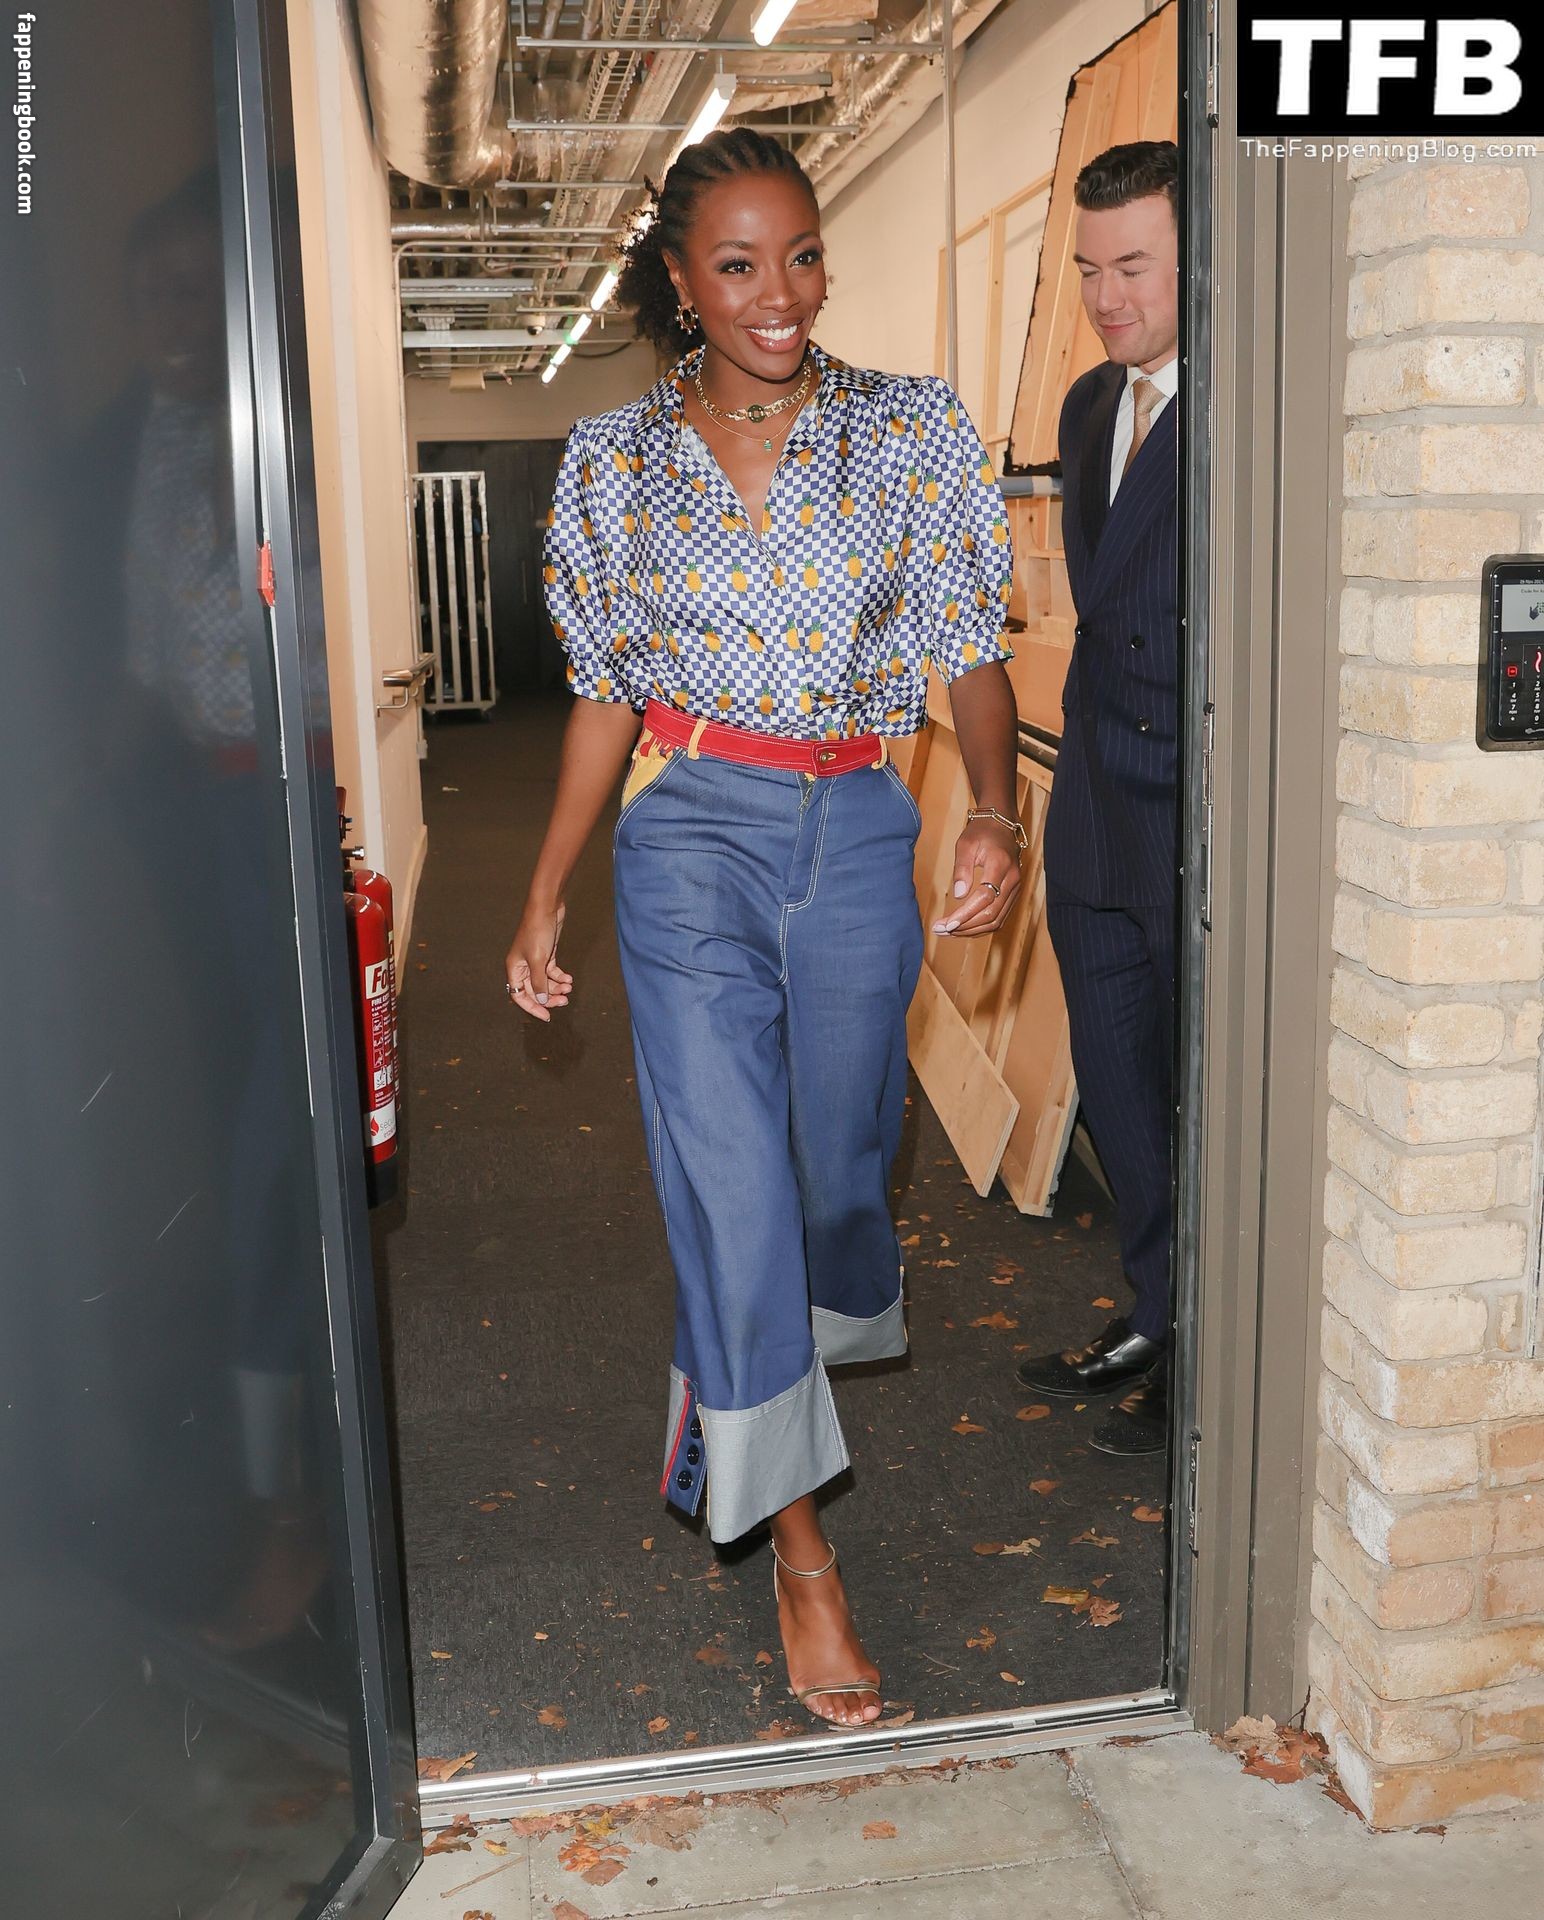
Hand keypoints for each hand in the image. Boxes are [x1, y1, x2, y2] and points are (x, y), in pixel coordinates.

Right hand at [504, 901, 570, 1021]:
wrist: (546, 908)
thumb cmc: (537, 932)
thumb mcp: (538, 960)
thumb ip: (539, 983)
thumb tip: (542, 1001)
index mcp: (515, 969)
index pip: (519, 995)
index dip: (532, 1007)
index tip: (546, 1016)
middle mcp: (523, 966)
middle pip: (534, 990)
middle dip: (549, 996)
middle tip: (564, 1001)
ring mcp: (535, 960)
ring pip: (545, 982)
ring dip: (557, 987)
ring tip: (569, 987)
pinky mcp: (546, 954)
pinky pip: (552, 972)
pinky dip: (560, 977)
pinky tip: (569, 978)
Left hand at [931, 820, 1020, 935]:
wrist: (1002, 824)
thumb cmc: (981, 832)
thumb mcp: (965, 844)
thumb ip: (962, 869)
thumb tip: (959, 894)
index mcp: (1000, 865)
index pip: (985, 897)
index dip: (966, 914)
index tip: (947, 923)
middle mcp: (1012, 880)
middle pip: (991, 914)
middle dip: (965, 926)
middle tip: (941, 930)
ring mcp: (1015, 888)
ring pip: (997, 920)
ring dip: (972, 930)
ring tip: (949, 931)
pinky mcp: (1013, 894)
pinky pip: (999, 916)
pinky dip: (981, 926)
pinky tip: (964, 927)